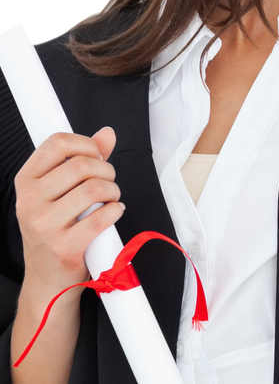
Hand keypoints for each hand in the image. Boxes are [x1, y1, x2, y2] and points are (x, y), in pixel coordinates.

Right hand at [13, 128, 123, 294]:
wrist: (48, 278)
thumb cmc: (56, 229)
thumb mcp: (60, 191)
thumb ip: (84, 159)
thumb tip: (107, 133)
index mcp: (27, 182)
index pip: (57, 143)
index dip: (86, 144)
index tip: (97, 156)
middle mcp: (29, 201)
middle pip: (82, 165)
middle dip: (107, 171)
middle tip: (108, 184)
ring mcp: (43, 225)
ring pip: (95, 188)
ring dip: (113, 192)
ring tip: (110, 200)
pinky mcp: (63, 246)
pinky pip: (102, 217)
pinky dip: (116, 212)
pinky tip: (112, 214)